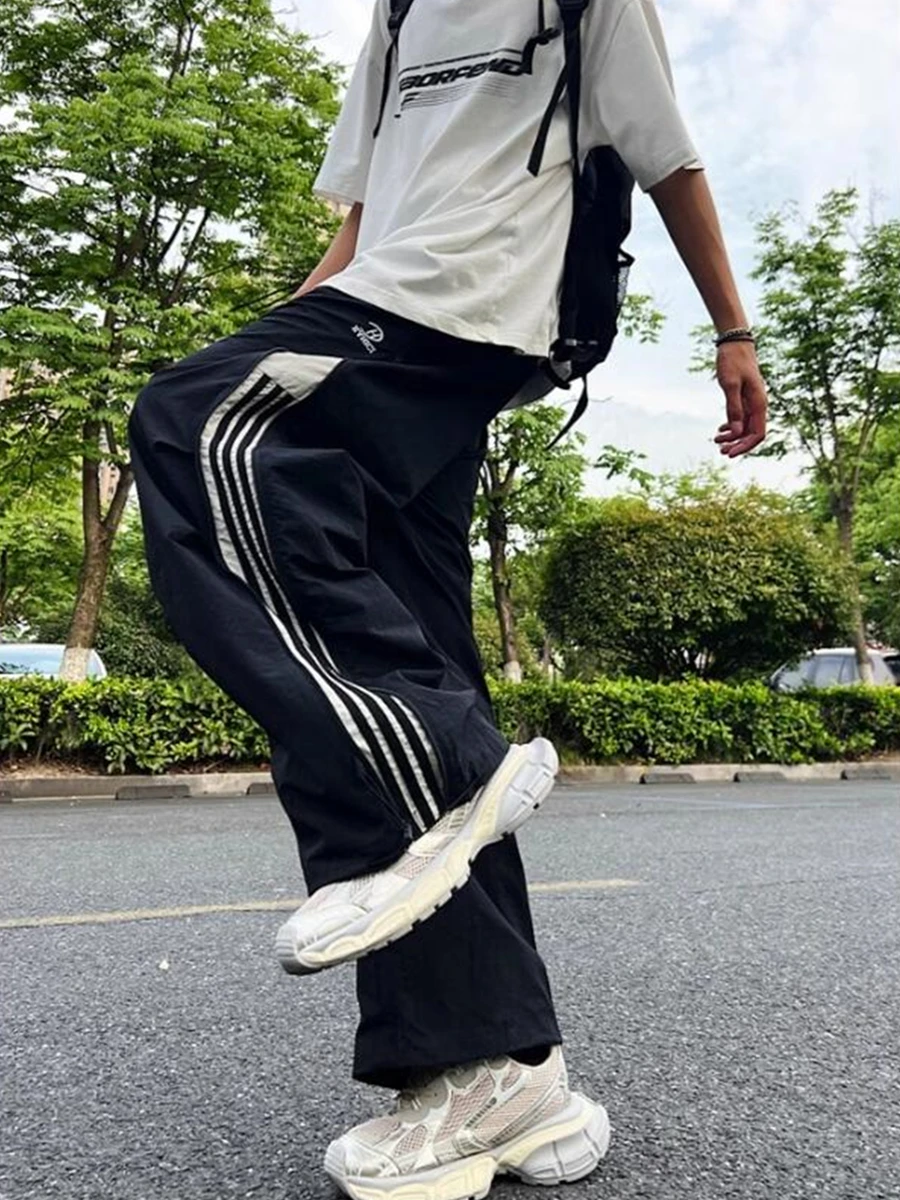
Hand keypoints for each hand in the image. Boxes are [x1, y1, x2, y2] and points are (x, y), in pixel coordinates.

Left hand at [714, 341, 767, 457]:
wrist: (734, 343)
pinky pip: (741, 418)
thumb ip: (733, 408)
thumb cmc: (733, 361)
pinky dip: (731, 426)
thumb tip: (735, 432)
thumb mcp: (730, 384)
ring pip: (745, 427)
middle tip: (720, 451)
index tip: (729, 454)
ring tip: (716, 441)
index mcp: (759, 403)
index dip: (745, 447)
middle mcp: (758, 405)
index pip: (758, 434)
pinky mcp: (744, 397)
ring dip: (732, 437)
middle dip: (737, 444)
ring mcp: (752, 402)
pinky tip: (720, 429)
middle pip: (751, 434)